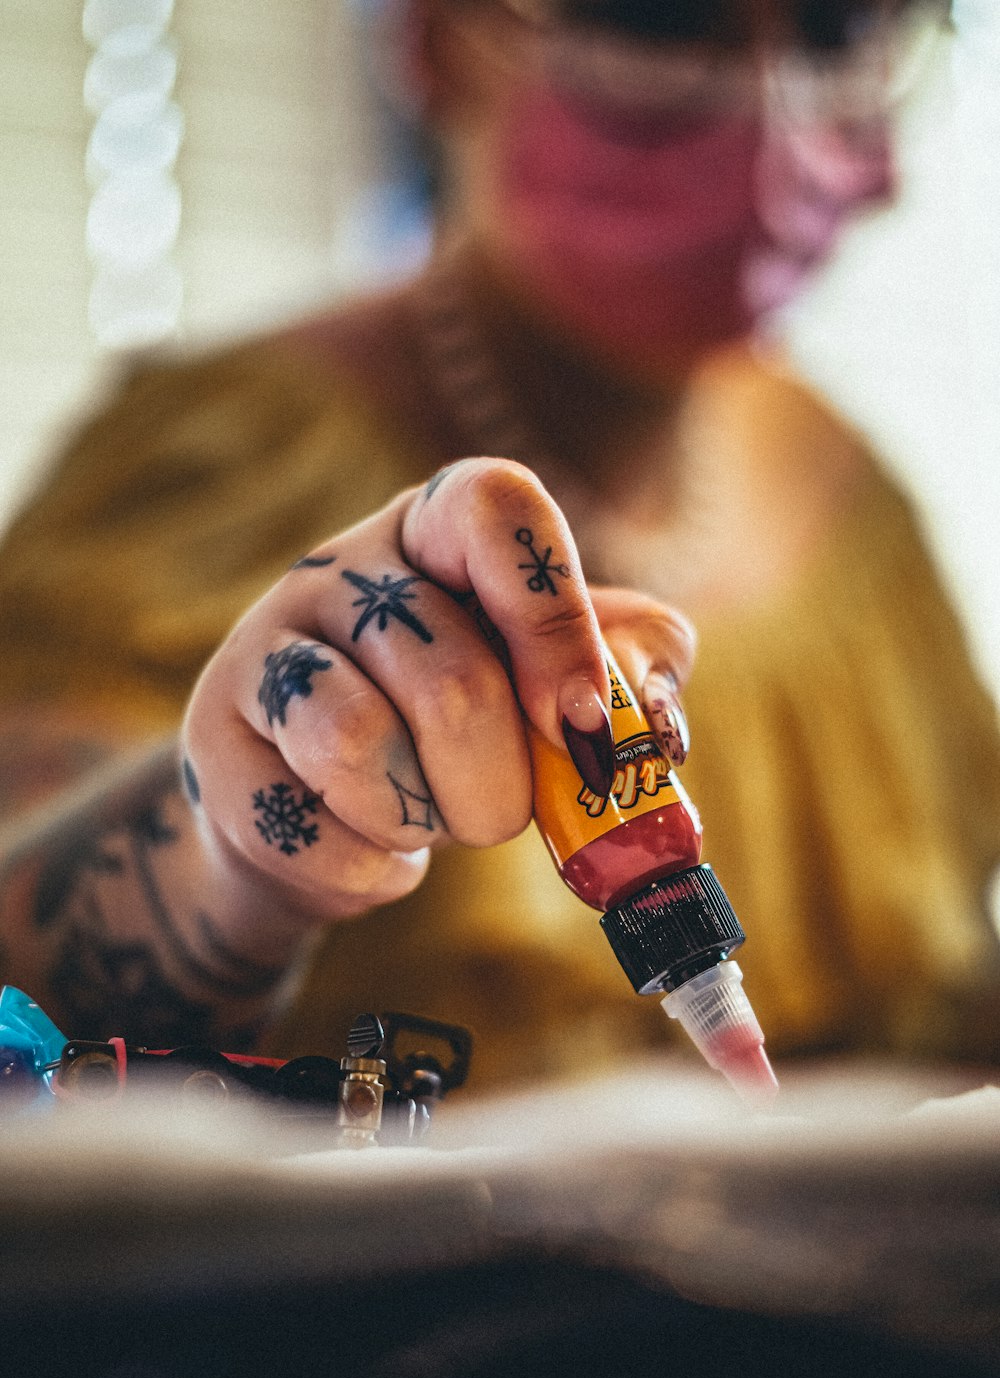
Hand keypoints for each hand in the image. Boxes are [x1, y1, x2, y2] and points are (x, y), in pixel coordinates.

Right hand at [181, 459, 694, 924]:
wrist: (332, 815)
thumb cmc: (468, 734)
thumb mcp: (563, 686)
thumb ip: (632, 679)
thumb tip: (651, 727)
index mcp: (441, 528)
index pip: (494, 506)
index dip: (552, 615)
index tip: (581, 721)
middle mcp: (343, 566)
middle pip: (448, 673)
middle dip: (501, 784)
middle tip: (504, 813)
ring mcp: (265, 647)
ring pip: (355, 741)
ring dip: (425, 817)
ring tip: (429, 817)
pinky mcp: (215, 738)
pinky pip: (303, 821)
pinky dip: (368, 864)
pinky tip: (369, 844)